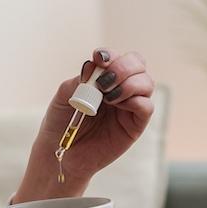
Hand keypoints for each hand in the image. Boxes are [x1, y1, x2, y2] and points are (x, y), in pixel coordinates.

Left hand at [34, 48, 154, 183]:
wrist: (59, 152)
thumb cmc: (60, 123)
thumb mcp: (63, 96)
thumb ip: (79, 80)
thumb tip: (94, 67)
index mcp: (103, 78)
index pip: (117, 57)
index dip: (110, 55)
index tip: (98, 59)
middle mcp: (120, 88)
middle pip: (138, 64)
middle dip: (123, 66)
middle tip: (103, 82)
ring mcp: (129, 106)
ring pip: (146, 83)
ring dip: (128, 83)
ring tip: (107, 97)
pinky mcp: (135, 125)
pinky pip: (147, 107)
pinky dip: (135, 101)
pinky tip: (116, 105)